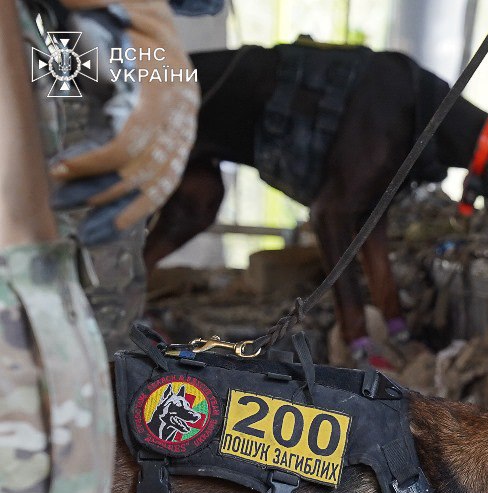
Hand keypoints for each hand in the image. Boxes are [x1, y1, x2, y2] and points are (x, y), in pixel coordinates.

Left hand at [49, 0, 197, 244]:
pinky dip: (143, 208)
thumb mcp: (119, 9)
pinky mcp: (180, 146)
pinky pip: (167, 184)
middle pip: (147, 168)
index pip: (135, 138)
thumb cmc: (126, 17)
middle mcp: (180, 113)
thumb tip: (70, 4)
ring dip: (122, 208)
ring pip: (159, 182)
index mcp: (165, 83)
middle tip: (64, 202)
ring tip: (88, 230)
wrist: (158, 27)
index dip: (98, 161)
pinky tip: (118, 226)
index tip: (60, 169)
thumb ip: (96, 6)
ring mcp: (183, 132)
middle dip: (103, 190)